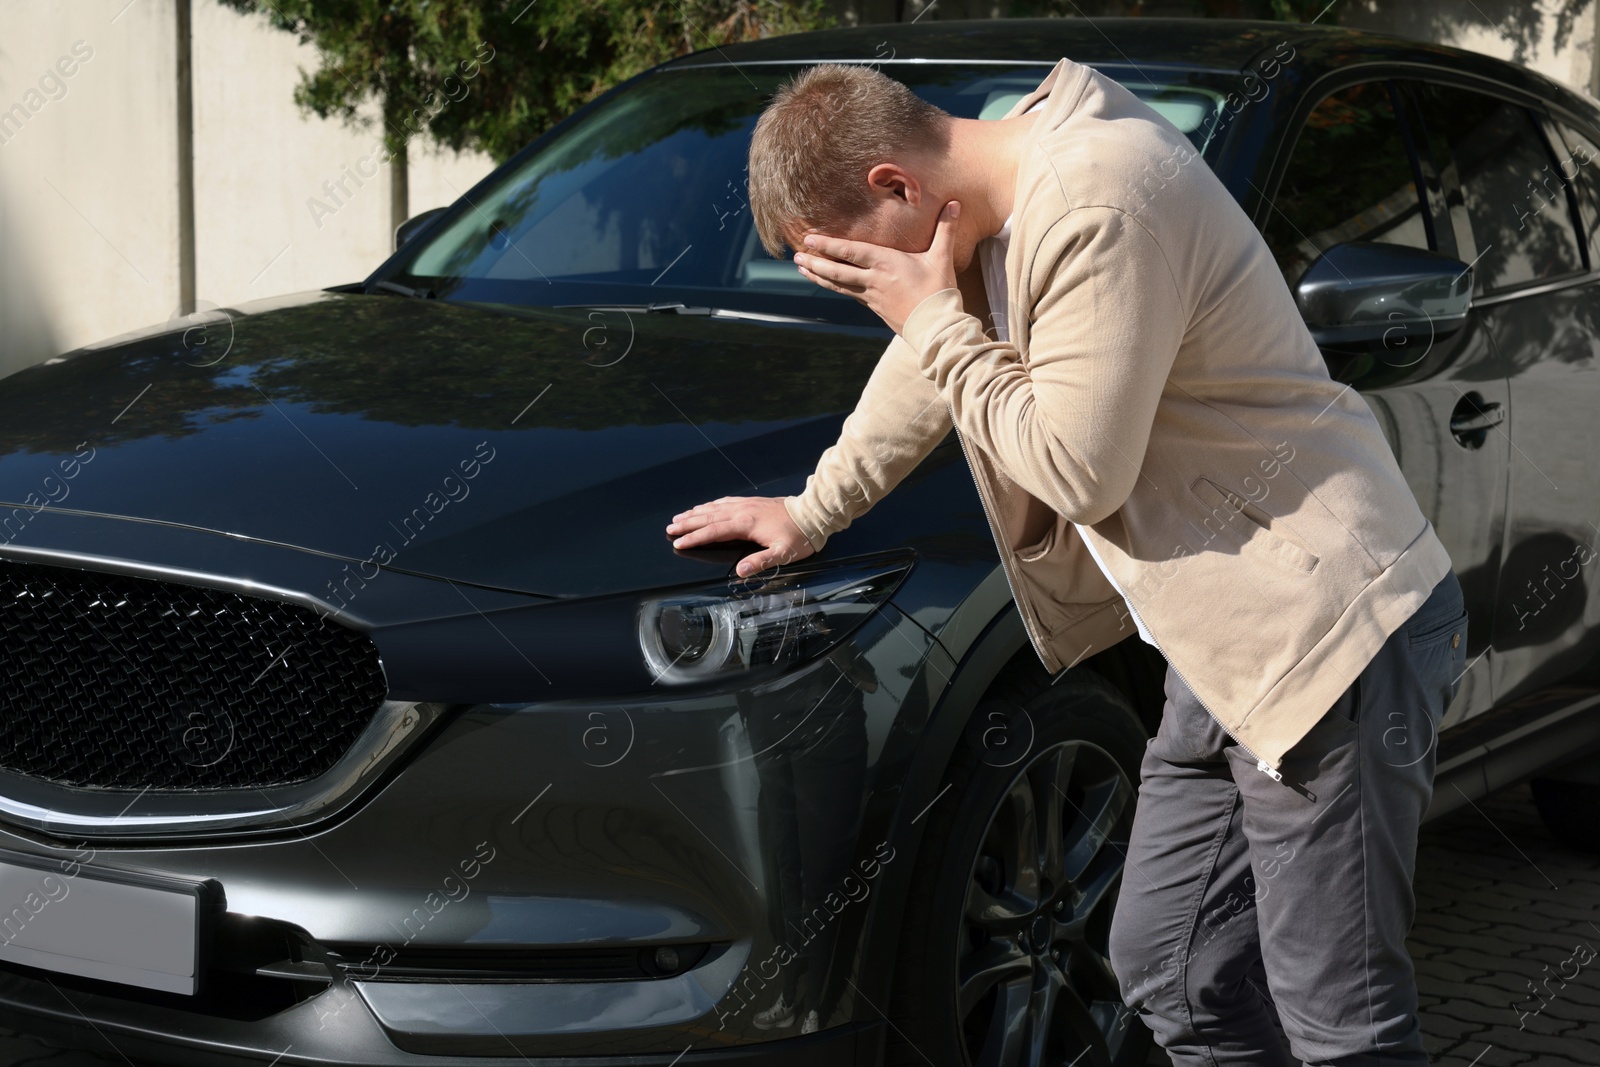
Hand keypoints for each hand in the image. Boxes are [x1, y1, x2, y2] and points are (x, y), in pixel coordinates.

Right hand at [665, 496, 815, 576]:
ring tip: (680, 517)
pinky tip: (705, 507)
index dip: (694, 538)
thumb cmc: (799, 536)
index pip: (713, 532)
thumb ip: (761, 562)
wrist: (812, 513)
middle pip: (708, 517)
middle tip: (670, 528)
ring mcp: (746, 504)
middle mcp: (742, 511)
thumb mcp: (783, 554)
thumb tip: (739, 571)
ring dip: (695, 512)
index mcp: (746, 524)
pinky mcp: (752, 502)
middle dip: (687, 523)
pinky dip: (711, 505)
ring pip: (714, 508)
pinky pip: (725, 502)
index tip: (678, 542)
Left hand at [793, 200, 961, 335]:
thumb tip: (955, 203)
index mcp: (886, 264)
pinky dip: (834, 287)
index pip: (850, 252)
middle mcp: (873, 280)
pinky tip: (826, 284)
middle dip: (815, 262)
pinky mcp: (874, 308)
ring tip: (802, 269)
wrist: (937, 328)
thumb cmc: (939, 292)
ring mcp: (871, 296)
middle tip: (796, 255)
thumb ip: (946, 230)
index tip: (809, 239)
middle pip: (837, 271)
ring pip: (839, 285)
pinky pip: (849, 295)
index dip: (828, 245)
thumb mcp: (942, 258)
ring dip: (819, 276)